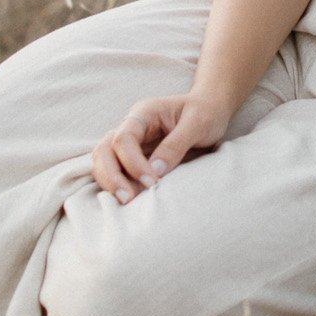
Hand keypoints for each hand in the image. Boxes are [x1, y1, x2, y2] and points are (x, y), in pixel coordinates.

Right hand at [90, 87, 232, 203]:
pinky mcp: (135, 159)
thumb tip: (154, 171)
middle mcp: (131, 128)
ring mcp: (131, 144)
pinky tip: (129, 201)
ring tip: (127, 203)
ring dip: (110, 183)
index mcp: (144, 114)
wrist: (212, 111)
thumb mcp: (197, 123)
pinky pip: (116, 172)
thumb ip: (175, 145)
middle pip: (104, 150)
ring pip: (103, 162)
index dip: (133, 163)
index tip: (153, 183)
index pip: (123, 138)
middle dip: (111, 176)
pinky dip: (117, 186)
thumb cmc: (205, 113)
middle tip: (128, 199)